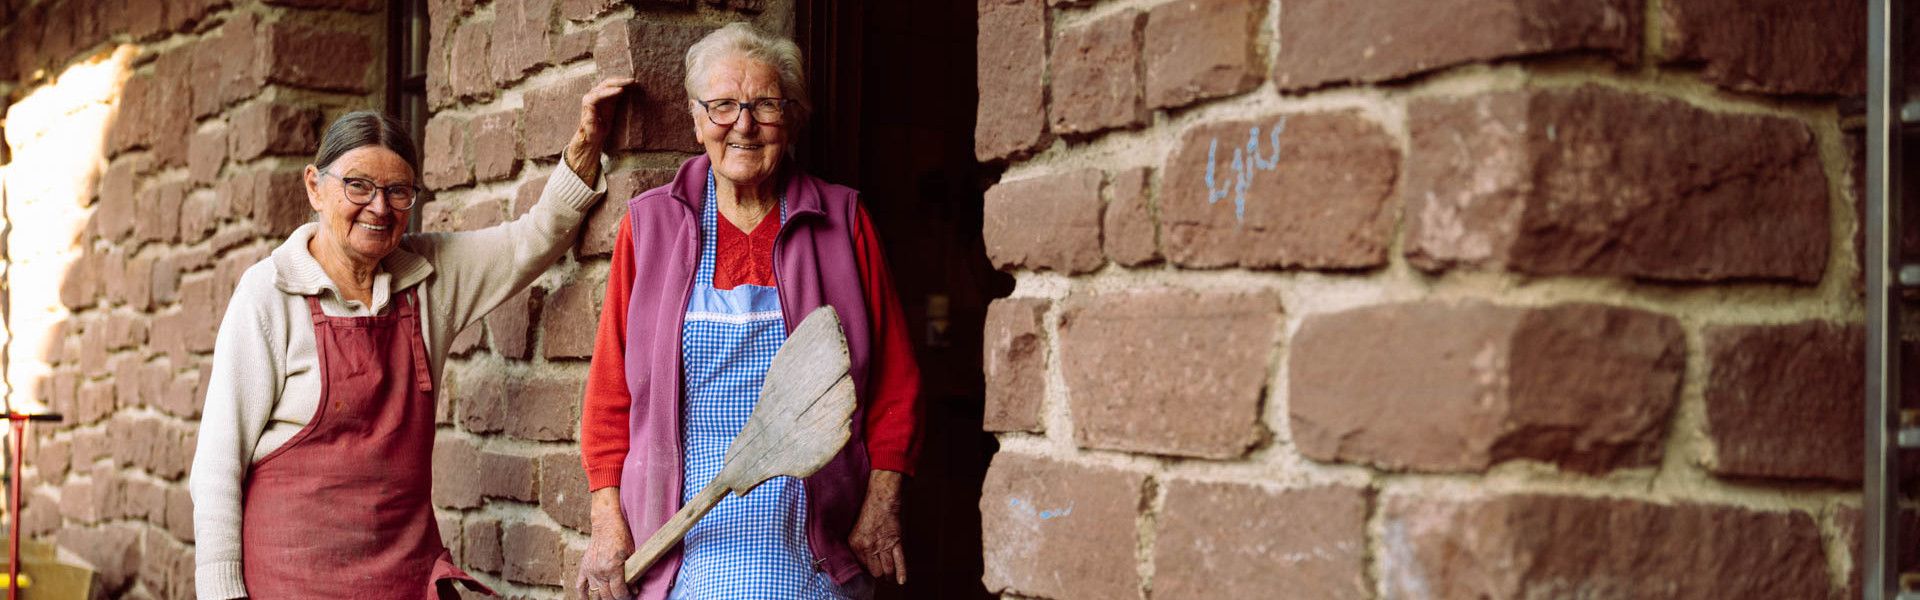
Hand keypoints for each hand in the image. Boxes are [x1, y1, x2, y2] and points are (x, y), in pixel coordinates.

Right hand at [564, 77, 635, 183]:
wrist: (594, 137)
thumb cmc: (604, 125)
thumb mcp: (615, 110)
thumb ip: (619, 99)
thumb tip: (634, 91)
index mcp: (602, 94)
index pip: (613, 83)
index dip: (624, 81)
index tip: (636, 83)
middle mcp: (595, 93)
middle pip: (609, 82)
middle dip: (623, 80)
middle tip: (635, 81)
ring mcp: (590, 97)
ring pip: (605, 85)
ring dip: (619, 83)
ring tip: (630, 83)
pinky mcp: (588, 102)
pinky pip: (600, 94)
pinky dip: (610, 92)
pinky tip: (620, 91)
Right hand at [577, 488, 635, 599]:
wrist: (606, 524)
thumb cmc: (622, 537)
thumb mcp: (632, 554)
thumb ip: (634, 573)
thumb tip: (635, 590)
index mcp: (613, 568)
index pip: (619, 592)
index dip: (626, 596)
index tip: (631, 595)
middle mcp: (600, 571)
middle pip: (607, 596)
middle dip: (617, 598)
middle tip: (623, 595)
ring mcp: (590, 571)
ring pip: (595, 595)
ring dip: (604, 598)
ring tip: (611, 596)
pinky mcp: (584, 568)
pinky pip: (580, 587)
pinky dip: (584, 597)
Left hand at [848, 470, 906, 584]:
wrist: (881, 499)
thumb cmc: (868, 512)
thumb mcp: (855, 530)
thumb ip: (857, 546)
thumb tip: (861, 562)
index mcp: (855, 544)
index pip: (861, 568)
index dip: (867, 569)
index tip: (870, 568)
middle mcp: (868, 547)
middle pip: (874, 572)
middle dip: (878, 574)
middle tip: (880, 571)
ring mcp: (882, 545)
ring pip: (886, 570)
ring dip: (888, 575)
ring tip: (889, 576)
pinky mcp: (895, 542)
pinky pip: (899, 562)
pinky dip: (900, 573)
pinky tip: (900, 581)